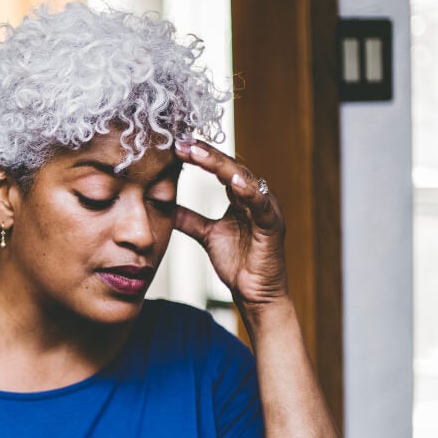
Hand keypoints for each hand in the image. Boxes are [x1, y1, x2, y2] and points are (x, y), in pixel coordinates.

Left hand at [172, 140, 288, 310]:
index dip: (199, 157)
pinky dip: (248, 191)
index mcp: (240, 198)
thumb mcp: (206, 235)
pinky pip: (261, 204)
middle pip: (230, 167)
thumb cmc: (238, 264)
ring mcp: (265, 209)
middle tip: (182, 142)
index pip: (219, 169)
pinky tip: (233, 180)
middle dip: (206, 153)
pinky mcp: (272, 225)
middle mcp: (255, 198)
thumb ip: (189, 219)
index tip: (175, 146)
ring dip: (221, 165)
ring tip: (199, 152)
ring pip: (244, 178)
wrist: (256, 295)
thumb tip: (165, 206)